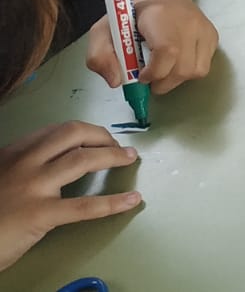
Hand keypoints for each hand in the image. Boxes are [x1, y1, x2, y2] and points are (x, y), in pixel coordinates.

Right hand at [0, 122, 140, 270]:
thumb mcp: (2, 175)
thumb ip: (25, 165)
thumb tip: (57, 161)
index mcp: (15, 152)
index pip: (58, 130)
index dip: (87, 132)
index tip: (101, 139)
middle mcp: (25, 163)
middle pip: (74, 134)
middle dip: (103, 136)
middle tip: (119, 147)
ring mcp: (34, 187)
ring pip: (83, 160)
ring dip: (113, 156)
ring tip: (130, 159)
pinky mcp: (41, 214)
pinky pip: (85, 206)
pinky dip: (114, 202)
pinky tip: (131, 200)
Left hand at [87, 0, 216, 94]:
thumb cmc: (131, 12)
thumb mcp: (103, 31)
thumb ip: (100, 57)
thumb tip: (117, 81)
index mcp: (159, 16)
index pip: (167, 51)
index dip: (154, 72)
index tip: (141, 76)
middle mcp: (188, 22)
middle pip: (183, 67)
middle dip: (163, 82)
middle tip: (149, 78)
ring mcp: (204, 29)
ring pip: (196, 71)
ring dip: (176, 79)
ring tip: (162, 71)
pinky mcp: (212, 36)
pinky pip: (204, 66)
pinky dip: (188, 71)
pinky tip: (175, 62)